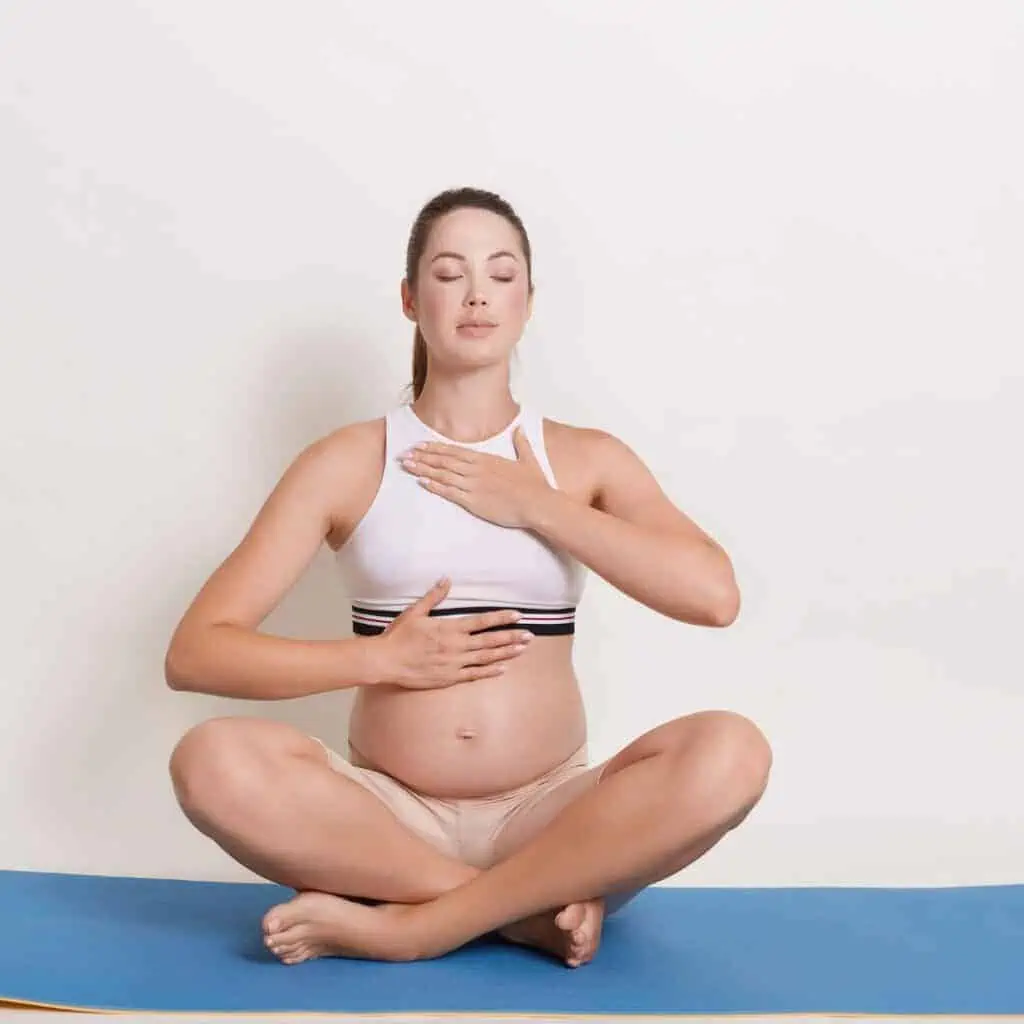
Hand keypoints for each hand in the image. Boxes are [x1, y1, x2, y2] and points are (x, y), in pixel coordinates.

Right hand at [369, 578, 532, 688]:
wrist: (386, 661)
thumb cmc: (399, 635)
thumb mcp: (415, 612)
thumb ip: (434, 596)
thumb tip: (447, 579)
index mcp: (449, 628)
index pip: (482, 621)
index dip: (501, 618)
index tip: (518, 615)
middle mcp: (456, 646)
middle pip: (490, 640)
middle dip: (511, 637)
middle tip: (530, 635)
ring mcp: (454, 663)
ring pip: (486, 658)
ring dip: (506, 653)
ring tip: (523, 649)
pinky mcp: (449, 677)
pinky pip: (474, 675)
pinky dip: (490, 671)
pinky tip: (503, 668)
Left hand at [400, 427, 551, 528]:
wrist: (537, 503)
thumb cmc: (534, 485)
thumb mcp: (528, 460)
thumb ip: (521, 443)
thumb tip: (520, 429)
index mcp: (486, 459)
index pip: (454, 451)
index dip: (435, 448)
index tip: (420, 445)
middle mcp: (476, 470)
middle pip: (443, 461)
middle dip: (422, 457)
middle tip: (404, 455)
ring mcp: (473, 485)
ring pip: (443, 475)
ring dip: (423, 470)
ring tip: (407, 466)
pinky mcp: (474, 501)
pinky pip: (450, 492)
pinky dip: (435, 486)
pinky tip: (422, 482)